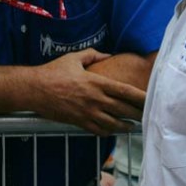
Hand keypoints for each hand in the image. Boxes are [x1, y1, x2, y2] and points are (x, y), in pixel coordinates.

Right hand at [26, 49, 145, 135]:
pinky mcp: (79, 122)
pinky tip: (113, 129)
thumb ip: (93, 55)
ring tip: (133, 125)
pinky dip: (109, 131)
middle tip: (147, 115)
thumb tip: (107, 54)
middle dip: (137, 113)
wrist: (34, 89)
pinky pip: (99, 130)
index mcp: (96, 82)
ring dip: (126, 125)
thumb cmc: (53, 72)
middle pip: (123, 109)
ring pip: (114, 124)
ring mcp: (87, 113)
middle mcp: (94, 99)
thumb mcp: (73, 58)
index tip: (151, 99)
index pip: (124, 91)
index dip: (140, 96)